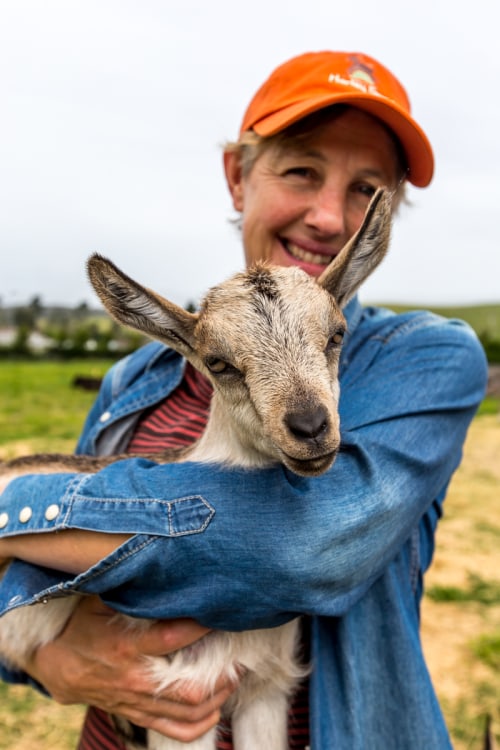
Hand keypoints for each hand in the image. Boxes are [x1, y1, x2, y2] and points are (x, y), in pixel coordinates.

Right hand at [27, 596, 237, 742]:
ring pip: (188, 713)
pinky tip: (215, 708)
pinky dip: (200, 723)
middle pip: (189, 690)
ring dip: (219, 698)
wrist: (56, 665)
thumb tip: (165, 565)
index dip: (203, 626)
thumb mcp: (102, 600)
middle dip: (222, 676)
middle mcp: (135, 679)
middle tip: (239, 657)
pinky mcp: (137, 715)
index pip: (174, 637)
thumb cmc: (84, 625)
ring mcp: (137, 702)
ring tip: (234, 678)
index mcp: (127, 645)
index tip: (223, 612)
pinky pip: (175, 730)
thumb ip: (133, 590)